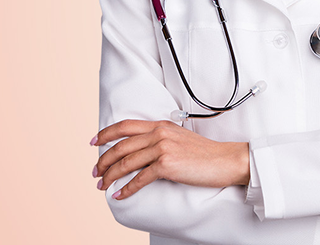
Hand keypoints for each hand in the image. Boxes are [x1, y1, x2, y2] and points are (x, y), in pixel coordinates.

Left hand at [92, 119, 249, 199]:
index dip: (106, 134)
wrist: (225, 160)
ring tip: (102, 185)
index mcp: (161, 125)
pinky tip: (119, 194)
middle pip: (121, 146)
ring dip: (110, 176)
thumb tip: (141, 152)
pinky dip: (126, 188)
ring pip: (126, 163)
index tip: (94, 142)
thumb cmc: (205, 153)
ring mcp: (162, 148)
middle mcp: (159, 133)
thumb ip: (161, 139)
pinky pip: (139, 178)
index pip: (126, 126)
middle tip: (95, 172)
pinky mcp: (166, 165)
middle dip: (104, 161)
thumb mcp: (180, 138)